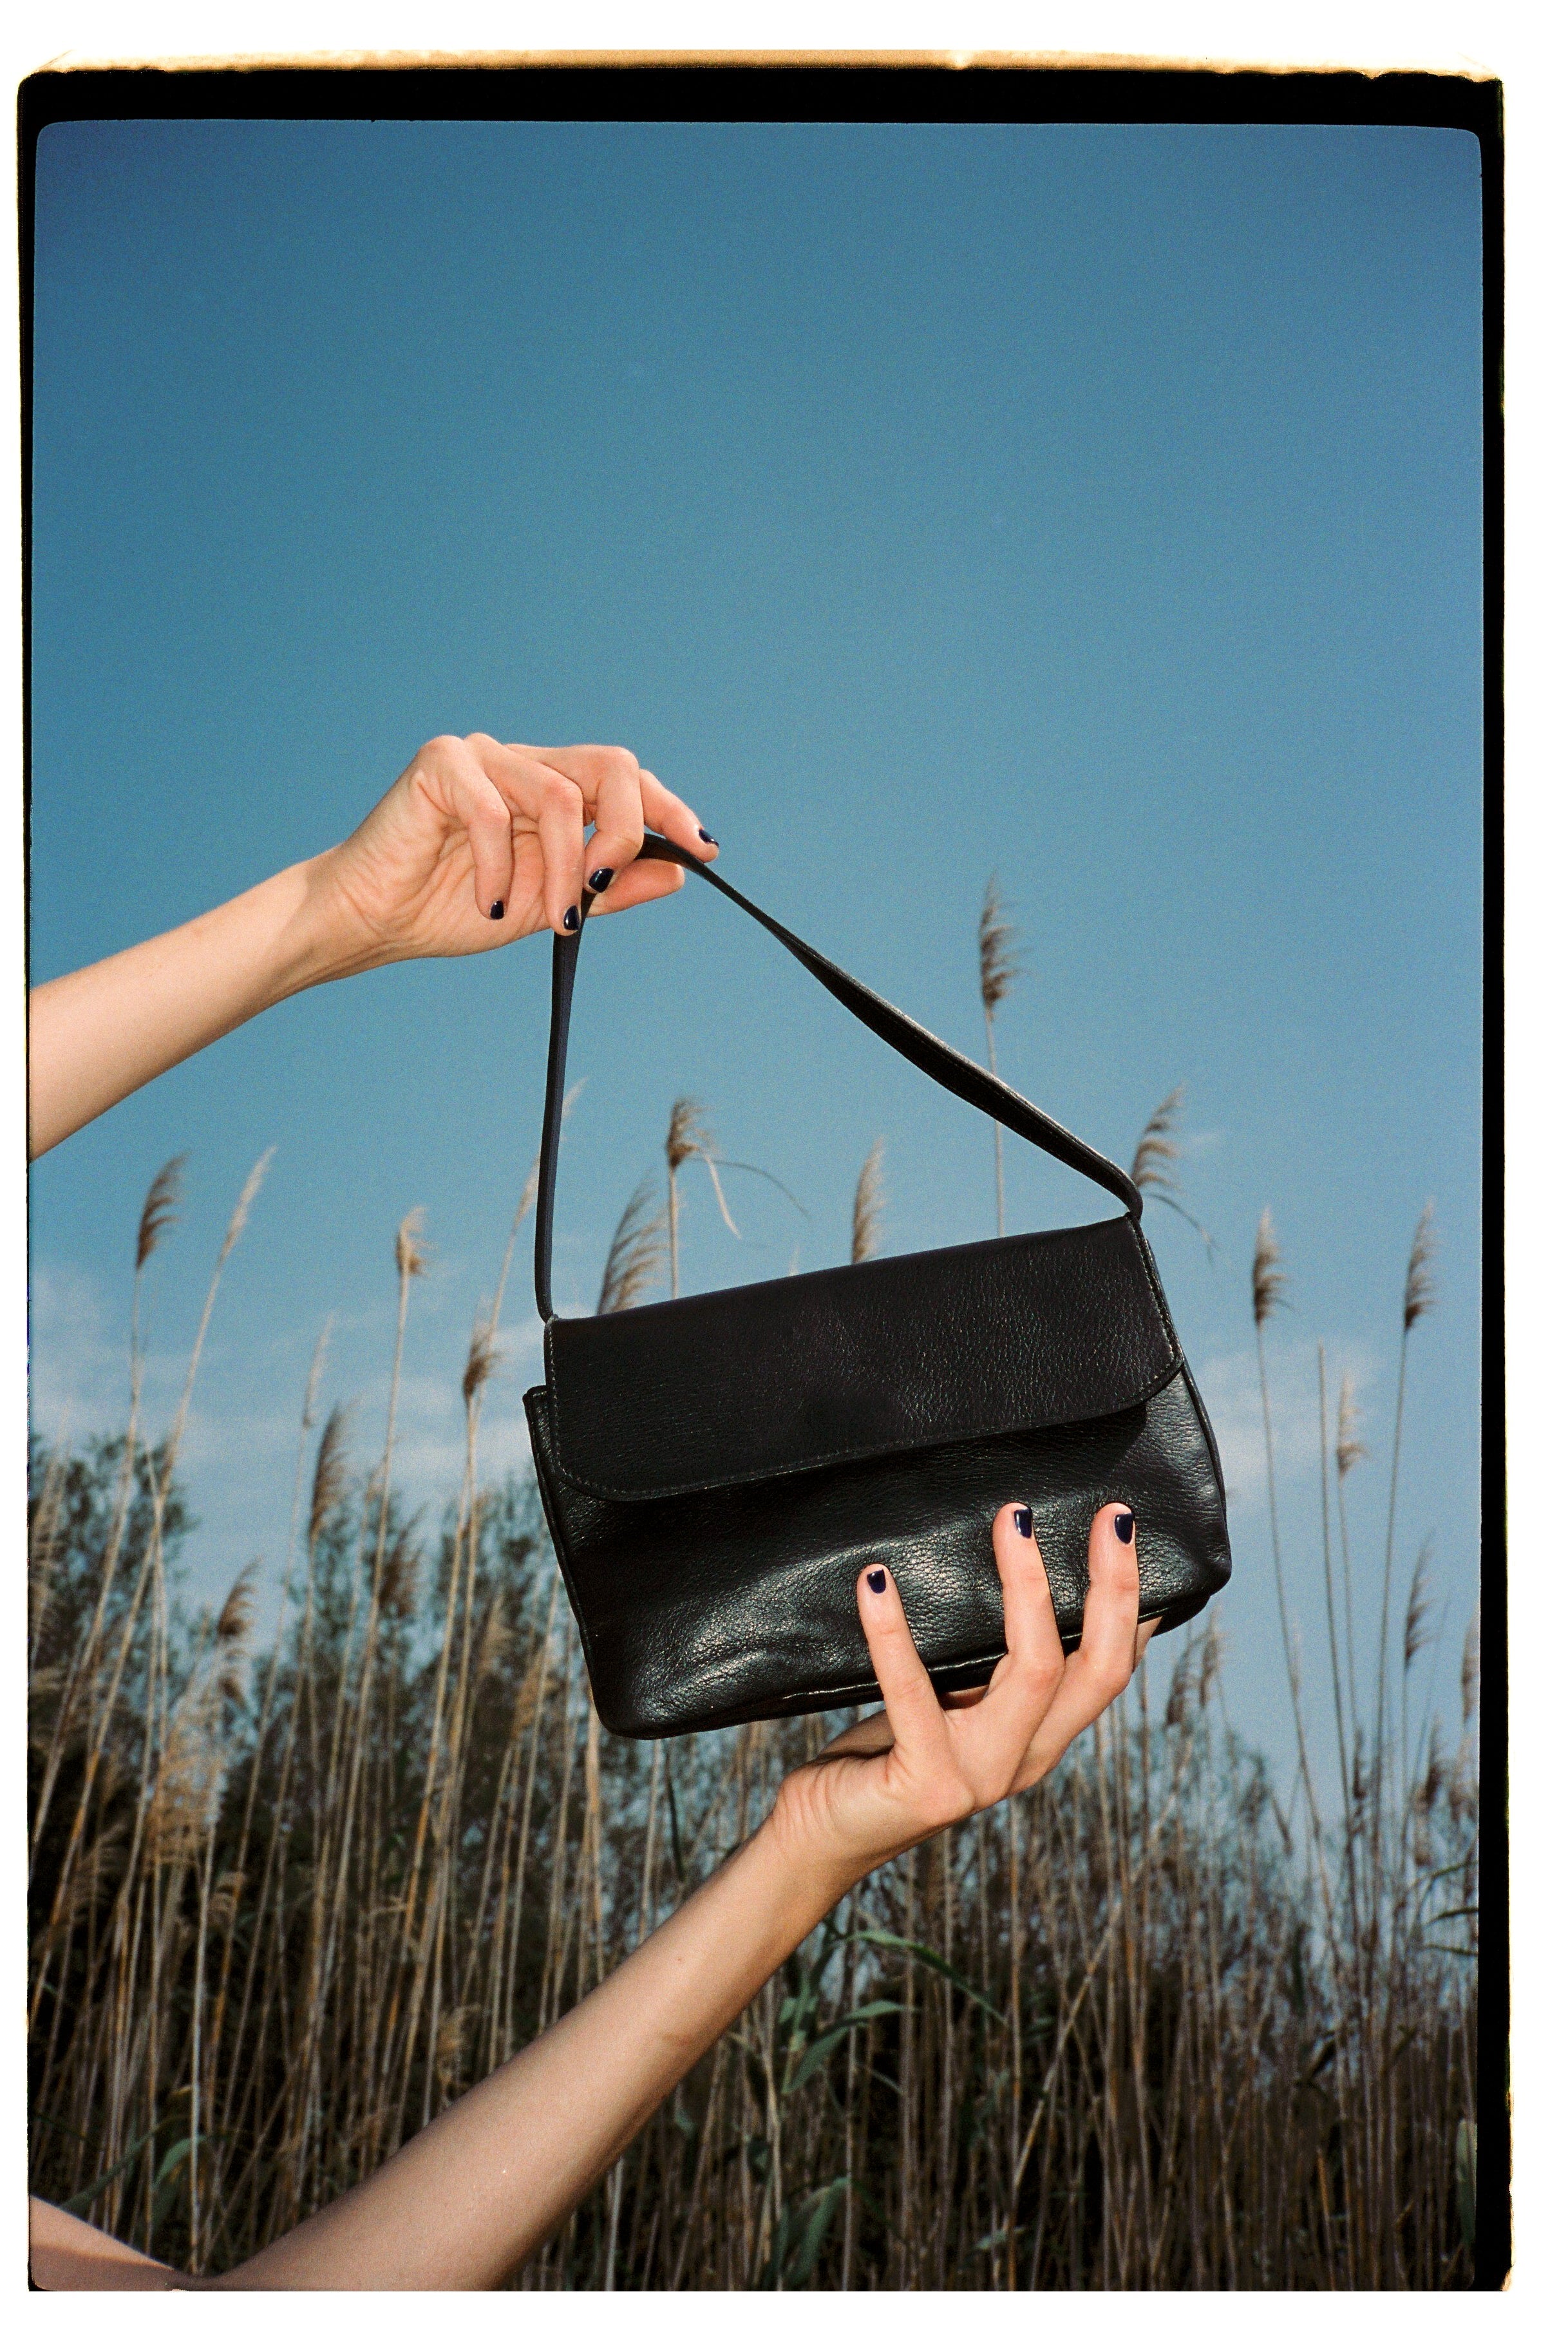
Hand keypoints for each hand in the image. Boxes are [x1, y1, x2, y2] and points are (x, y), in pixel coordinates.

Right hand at [304, 734, 718, 973]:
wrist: (375, 920)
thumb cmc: (452, 907)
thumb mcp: (548, 907)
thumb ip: (608, 889)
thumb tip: (677, 872)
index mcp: (551, 788)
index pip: (625, 779)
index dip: (669, 808)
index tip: (706, 848)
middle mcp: (523, 762)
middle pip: (609, 765)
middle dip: (623, 831)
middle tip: (603, 887)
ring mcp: (483, 756)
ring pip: (557, 797)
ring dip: (561, 870)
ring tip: (546, 915)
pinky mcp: (442, 763)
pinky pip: (494, 812)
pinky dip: (498, 869)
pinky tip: (484, 902)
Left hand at [768, 1502, 1155, 1886]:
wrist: (826, 1835)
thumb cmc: (886, 1750)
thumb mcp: (952, 1703)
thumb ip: (986, 1664)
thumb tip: (1004, 1569)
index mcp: (1040, 1739)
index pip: (1109, 1671)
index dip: (1131, 1606)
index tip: (1128, 1532)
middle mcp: (1025, 1761)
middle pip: (1097, 1668)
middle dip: (1111, 1586)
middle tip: (1111, 1515)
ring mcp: (981, 1777)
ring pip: (1031, 1670)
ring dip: (1025, 1586)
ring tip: (1012, 1519)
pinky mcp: (927, 1784)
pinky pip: (913, 1693)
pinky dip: (893, 1631)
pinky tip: (877, 1580)